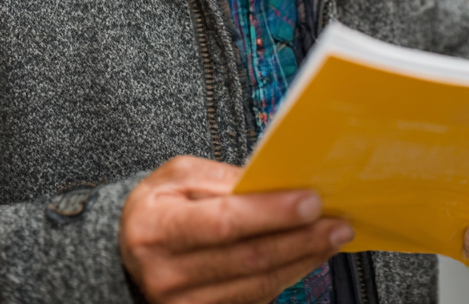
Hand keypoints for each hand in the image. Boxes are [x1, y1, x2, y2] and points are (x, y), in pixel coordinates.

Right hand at [120, 156, 353, 303]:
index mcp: (158, 228)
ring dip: (303, 259)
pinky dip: (287, 275)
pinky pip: (255, 299)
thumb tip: (272, 182)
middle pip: (249, 258)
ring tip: (331, 237)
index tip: (312, 201)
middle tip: (338, 222)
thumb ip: (222, 179)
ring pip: (258, 284)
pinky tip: (307, 256)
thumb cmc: (159, 207)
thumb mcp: (178, 176)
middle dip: (301, 238)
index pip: (224, 223)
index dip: (272, 213)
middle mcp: (168, 273)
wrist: (131, 251)